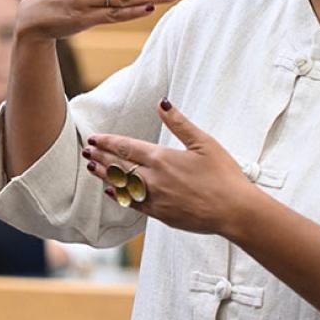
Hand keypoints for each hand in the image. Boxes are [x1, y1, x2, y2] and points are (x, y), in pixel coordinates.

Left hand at [82, 99, 256, 236]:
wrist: (233, 211)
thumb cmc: (224, 175)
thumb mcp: (204, 143)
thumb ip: (179, 124)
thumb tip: (162, 103)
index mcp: (163, 158)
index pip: (127, 148)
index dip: (109, 142)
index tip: (94, 138)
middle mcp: (154, 179)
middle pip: (119, 166)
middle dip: (101, 156)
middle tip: (86, 149)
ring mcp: (156, 199)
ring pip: (122, 185)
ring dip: (105, 175)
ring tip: (91, 166)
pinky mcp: (161, 215)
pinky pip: (133, 204)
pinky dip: (118, 196)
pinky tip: (111, 192)